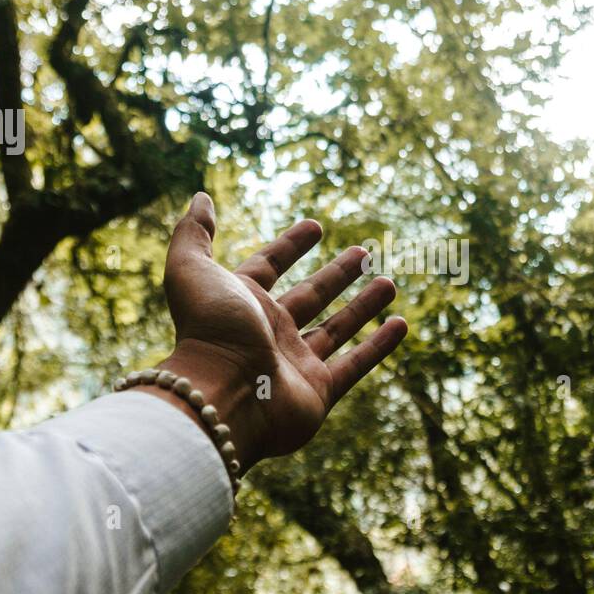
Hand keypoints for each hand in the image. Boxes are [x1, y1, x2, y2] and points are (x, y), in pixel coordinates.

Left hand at [139, 192, 406, 469]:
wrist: (223, 396)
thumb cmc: (209, 331)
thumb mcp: (191, 270)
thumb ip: (194, 233)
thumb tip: (201, 197)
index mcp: (241, 303)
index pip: (269, 267)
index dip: (290, 246)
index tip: (315, 226)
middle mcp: (269, 332)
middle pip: (310, 297)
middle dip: (336, 275)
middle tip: (364, 251)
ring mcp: (295, 363)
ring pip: (337, 328)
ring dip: (363, 306)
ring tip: (389, 283)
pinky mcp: (318, 392)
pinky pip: (355, 364)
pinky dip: (379, 346)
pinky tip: (401, 324)